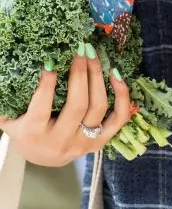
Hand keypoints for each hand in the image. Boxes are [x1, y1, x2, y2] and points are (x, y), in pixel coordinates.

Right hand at [0, 46, 132, 164]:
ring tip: (94, 56)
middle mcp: (61, 141)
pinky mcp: (101, 142)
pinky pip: (120, 117)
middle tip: (80, 50)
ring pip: (99, 107)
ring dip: (98, 77)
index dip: (47, 84)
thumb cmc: (26, 132)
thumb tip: (8, 72)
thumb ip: (8, 101)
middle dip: (81, 73)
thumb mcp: (11, 119)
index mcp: (34, 135)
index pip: (41, 108)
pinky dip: (123, 95)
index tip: (51, 62)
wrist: (44, 158)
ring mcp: (84, 142)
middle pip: (78, 104)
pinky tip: (116, 74)